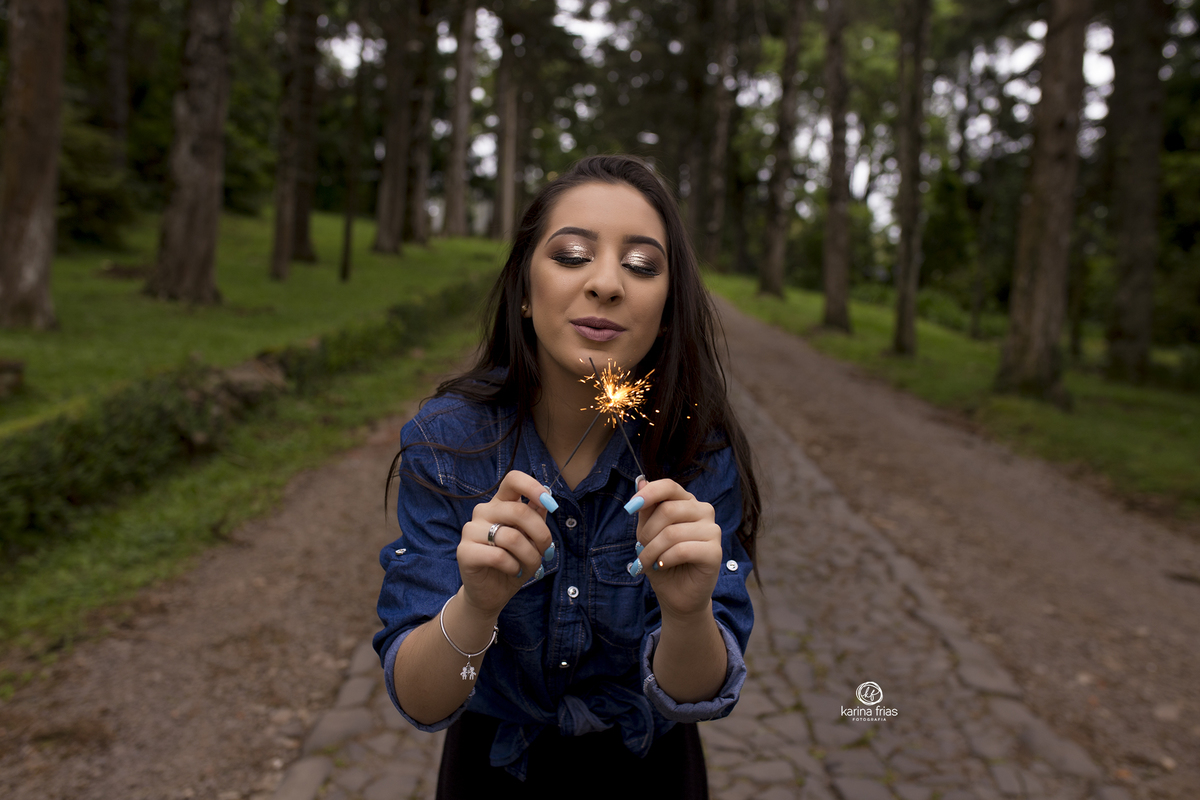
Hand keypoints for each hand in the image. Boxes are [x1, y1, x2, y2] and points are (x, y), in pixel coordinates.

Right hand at [457, 470, 554, 617]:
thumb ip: (536, 517)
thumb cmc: (513, 562)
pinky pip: (499, 556)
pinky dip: (513, 566)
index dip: (533, 487)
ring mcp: (470, 530)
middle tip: (545, 550)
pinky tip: (513, 570)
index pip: (513, 480)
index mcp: (500, 503)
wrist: (491, 593)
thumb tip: (546, 499)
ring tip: (529, 565)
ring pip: (512, 537)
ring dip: (530, 556)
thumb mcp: (531, 539)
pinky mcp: (464, 552)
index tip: (550, 504)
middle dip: (541, 534)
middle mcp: (483, 512)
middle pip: (519, 511)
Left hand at [627, 477, 722, 619]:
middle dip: (647, 533)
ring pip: (672, 532)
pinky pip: (682, 549)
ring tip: (647, 563)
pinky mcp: (715, 552)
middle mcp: (703, 511)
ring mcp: (713, 531)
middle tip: (641, 550)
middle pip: (668, 510)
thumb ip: (647, 509)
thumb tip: (641, 482)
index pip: (669, 486)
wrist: (677, 595)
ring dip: (652, 551)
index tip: (629, 508)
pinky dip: (665, 559)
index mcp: (687, 502)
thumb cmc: (662, 561)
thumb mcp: (648, 534)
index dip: (649, 494)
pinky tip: (662, 565)